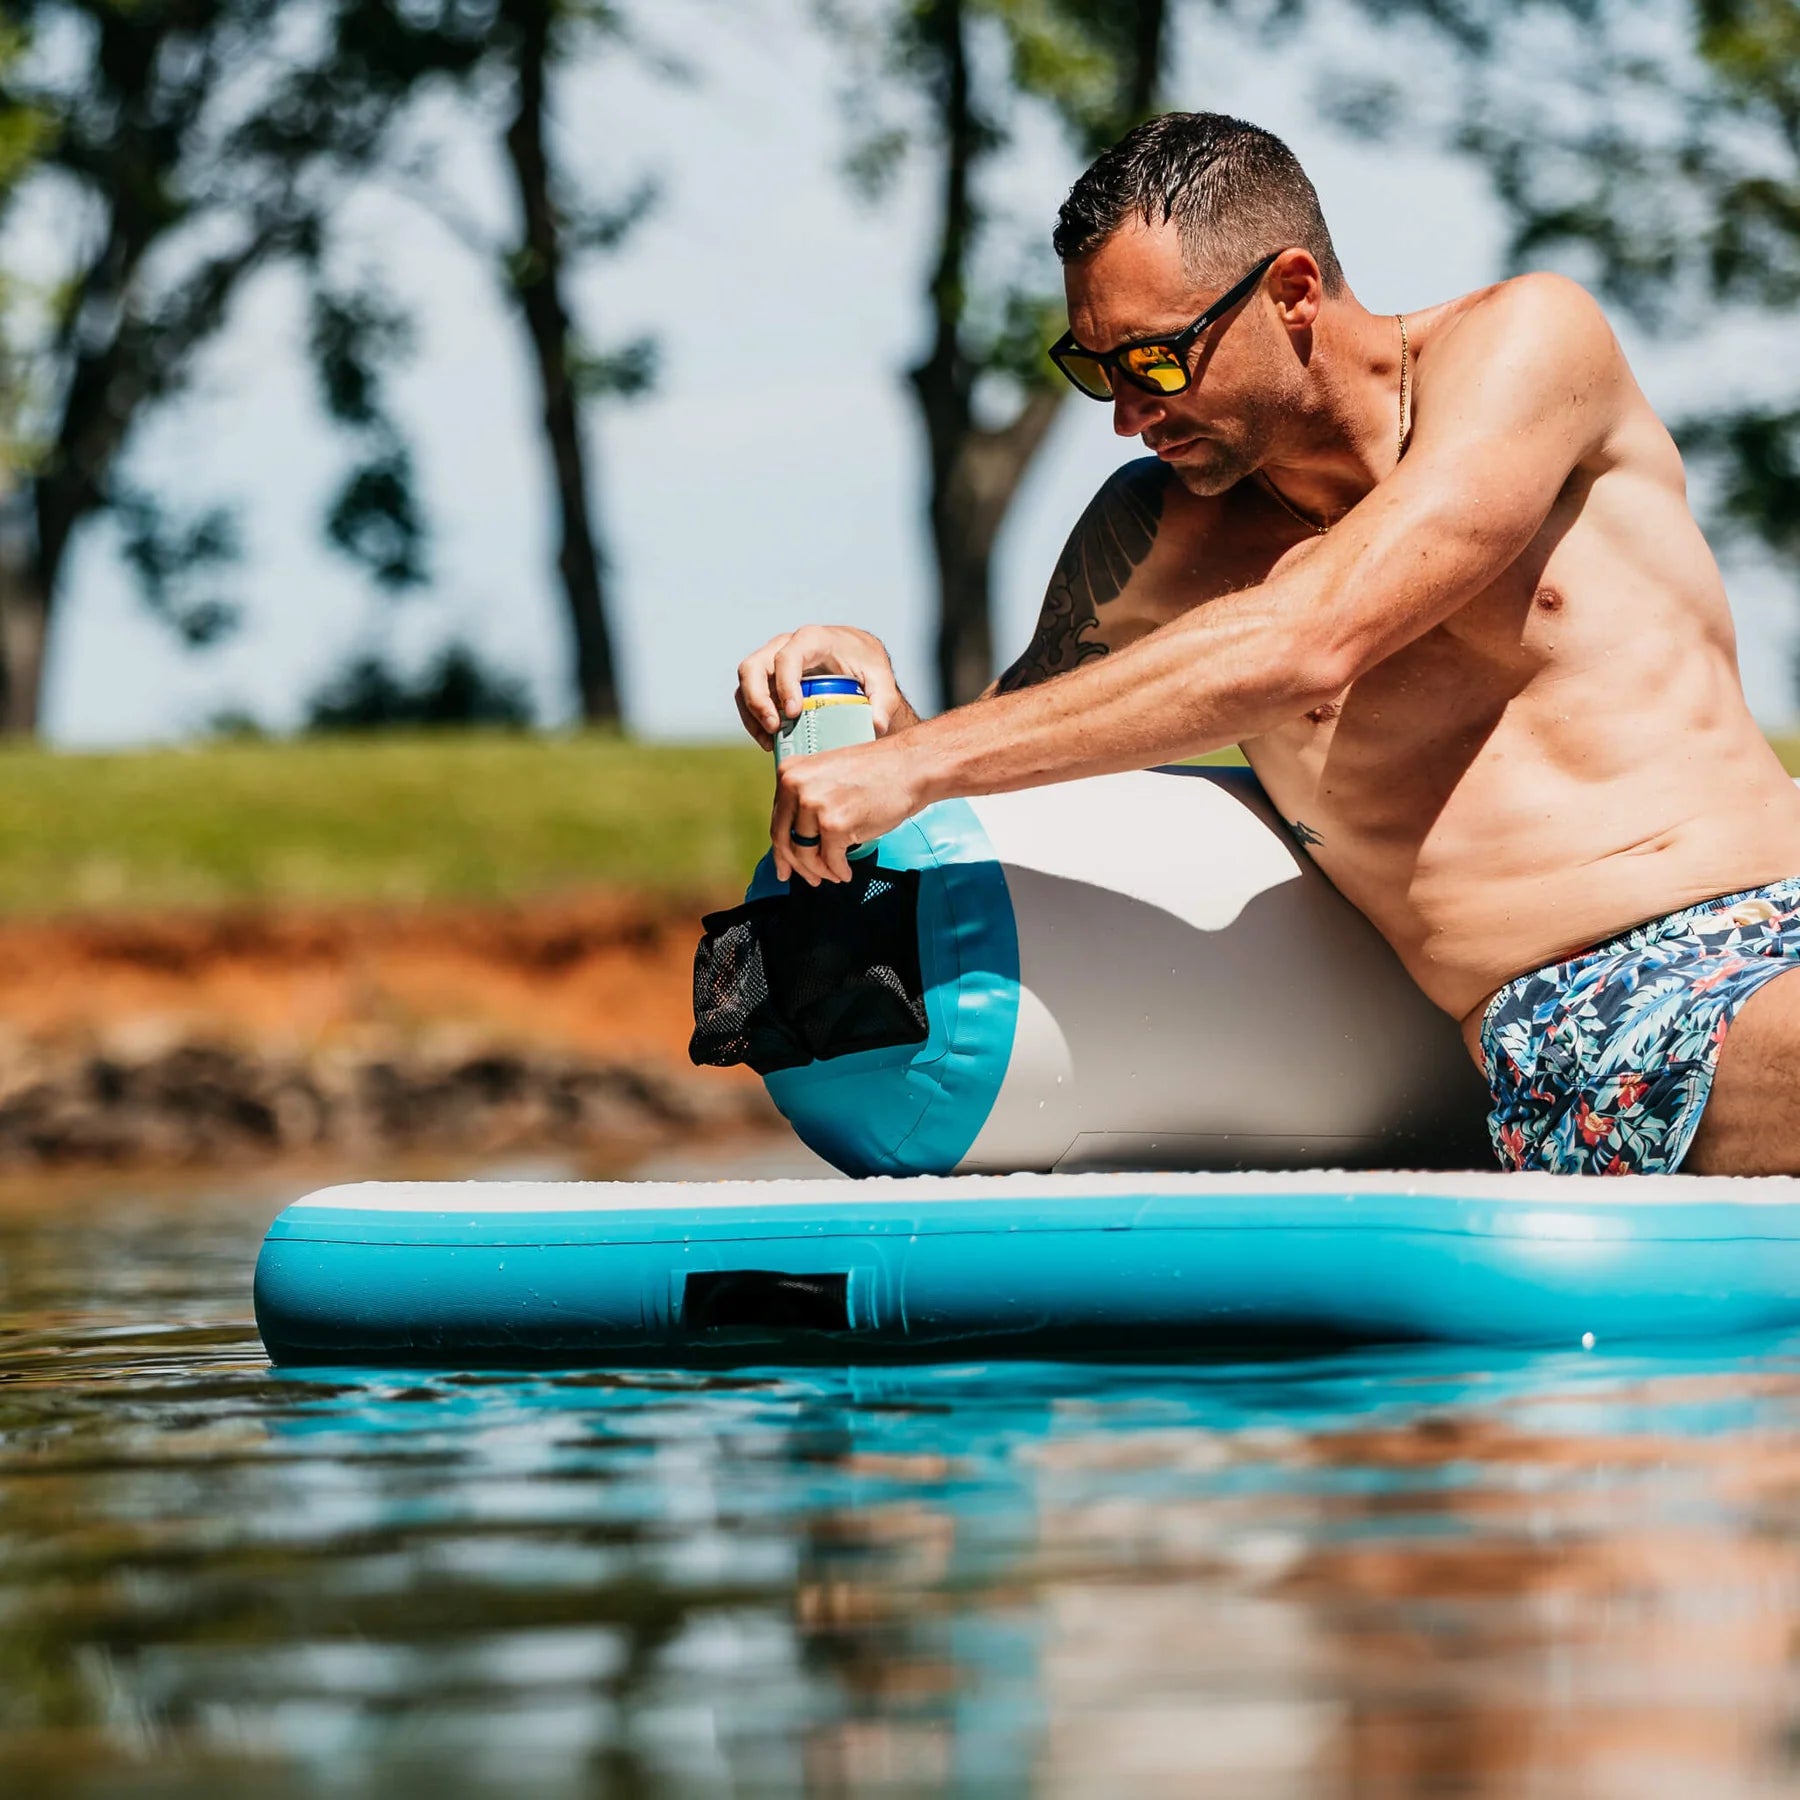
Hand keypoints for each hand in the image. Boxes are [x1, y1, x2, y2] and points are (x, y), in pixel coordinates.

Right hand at [735, 626, 912, 749]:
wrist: (856, 655)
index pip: (787, 657)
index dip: (785, 684)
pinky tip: (768, 740)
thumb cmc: (866, 663)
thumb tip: (875, 725)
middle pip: (753, 667)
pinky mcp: (767, 678)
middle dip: (757, 700)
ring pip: (745, 682)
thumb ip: (884, 700)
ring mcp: (771, 661)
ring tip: (770, 740)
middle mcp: (784, 645)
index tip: (794, 712)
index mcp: (811, 640)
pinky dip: (752, 718)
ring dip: (751, 713)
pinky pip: (748, 695)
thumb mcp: (881, 679)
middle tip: (774, 728)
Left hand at [771, 737, 930, 884]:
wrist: (909, 767)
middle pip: (785, 840)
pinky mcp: (835, 825)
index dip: (781, 849)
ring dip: (820, 871)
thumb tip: (794, 837)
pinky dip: (838, 871)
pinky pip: (830, 860)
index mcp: (789, 773)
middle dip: (797, 866)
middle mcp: (795, 787)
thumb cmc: (875, 772)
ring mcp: (814, 805)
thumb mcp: (826, 775)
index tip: (785, 866)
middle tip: (809, 879)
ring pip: (805, 854)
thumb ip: (805, 799)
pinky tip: (845, 872)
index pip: (777, 820)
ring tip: (833, 875)